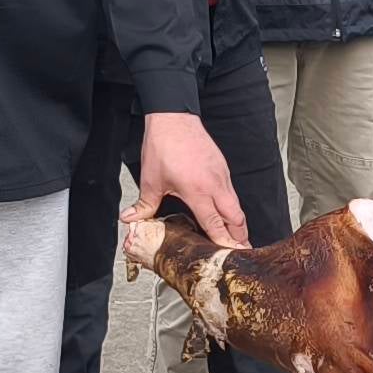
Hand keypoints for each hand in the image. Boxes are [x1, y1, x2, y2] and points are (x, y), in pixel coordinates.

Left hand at [128, 110, 249, 245]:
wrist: (173, 117)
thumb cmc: (164, 145)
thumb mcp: (151, 180)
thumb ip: (144, 204)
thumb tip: (131, 218)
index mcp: (198, 191)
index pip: (215, 224)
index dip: (223, 242)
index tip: (229, 255)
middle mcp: (215, 185)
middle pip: (237, 218)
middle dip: (240, 236)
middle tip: (241, 251)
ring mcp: (222, 175)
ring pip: (236, 205)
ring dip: (237, 222)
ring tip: (236, 237)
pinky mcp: (222, 167)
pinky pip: (231, 192)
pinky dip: (231, 206)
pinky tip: (224, 212)